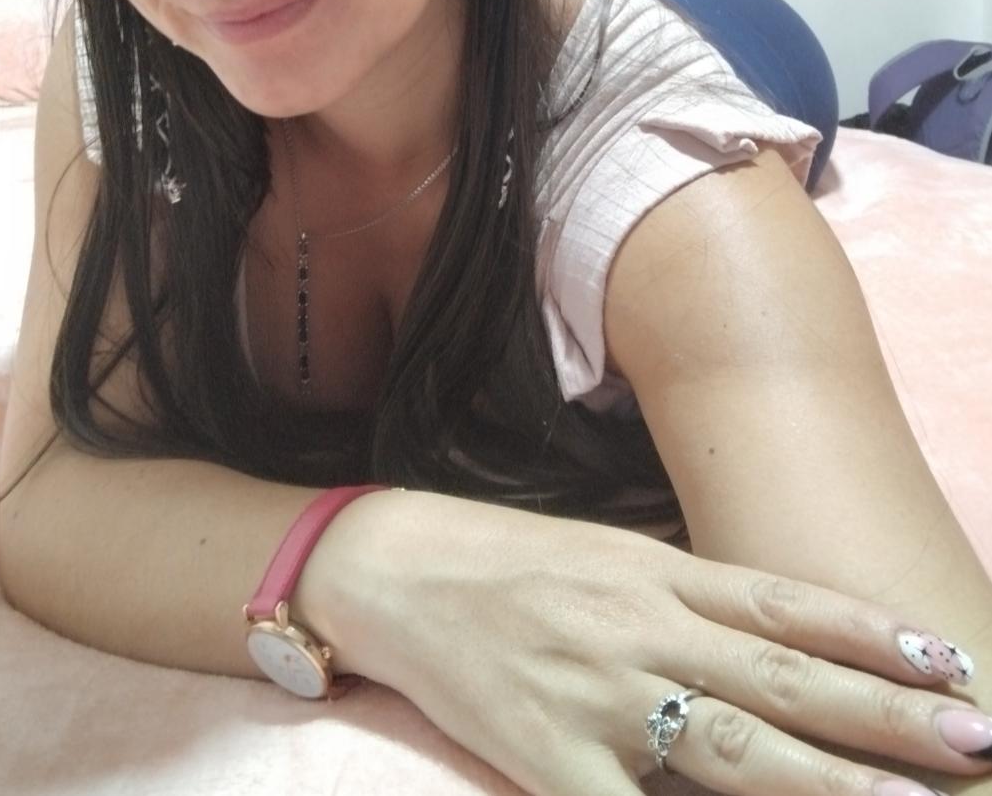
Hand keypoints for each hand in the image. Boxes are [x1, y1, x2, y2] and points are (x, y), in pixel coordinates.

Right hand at [318, 491, 985, 795]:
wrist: (396, 568)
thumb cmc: (507, 560)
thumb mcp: (606, 556)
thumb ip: (686, 596)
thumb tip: (775, 631)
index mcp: (657, 574)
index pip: (782, 602)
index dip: (869, 632)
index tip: (948, 661)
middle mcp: (640, 630)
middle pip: (780, 678)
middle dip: (884, 717)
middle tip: (973, 740)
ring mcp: (596, 696)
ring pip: (732, 747)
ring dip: (827, 783)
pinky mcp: (546, 757)